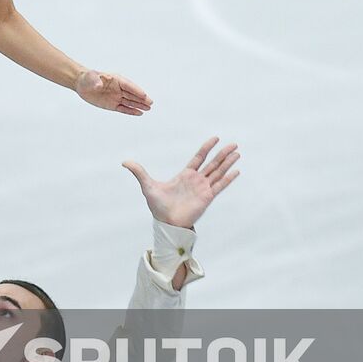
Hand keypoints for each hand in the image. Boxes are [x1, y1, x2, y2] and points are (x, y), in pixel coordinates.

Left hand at [74, 70, 151, 115]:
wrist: (82, 84)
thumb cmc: (88, 78)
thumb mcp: (91, 77)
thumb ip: (96, 81)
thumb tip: (98, 85)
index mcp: (116, 80)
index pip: (128, 86)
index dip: (136, 90)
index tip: (143, 95)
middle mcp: (119, 89)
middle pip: (132, 94)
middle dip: (141, 98)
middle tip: (150, 103)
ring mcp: (117, 97)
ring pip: (130, 102)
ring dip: (139, 105)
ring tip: (148, 108)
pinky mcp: (113, 105)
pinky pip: (123, 108)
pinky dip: (131, 111)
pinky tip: (139, 113)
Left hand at [122, 137, 239, 228]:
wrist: (166, 223)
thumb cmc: (158, 206)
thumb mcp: (148, 186)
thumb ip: (139, 172)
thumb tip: (124, 162)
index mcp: (185, 175)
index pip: (199, 158)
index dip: (207, 148)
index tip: (215, 138)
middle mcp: (196, 180)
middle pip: (212, 163)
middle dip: (222, 153)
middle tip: (234, 144)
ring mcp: (203, 188)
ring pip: (218, 172)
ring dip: (228, 162)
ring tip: (237, 152)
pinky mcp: (207, 198)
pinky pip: (220, 186)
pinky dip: (228, 178)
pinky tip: (237, 170)